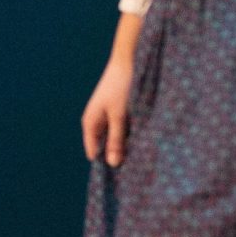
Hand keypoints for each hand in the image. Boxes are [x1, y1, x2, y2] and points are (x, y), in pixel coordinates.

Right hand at [81, 15, 141, 166]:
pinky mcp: (120, 112)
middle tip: (136, 166)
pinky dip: (132, 135)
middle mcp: (97, 122)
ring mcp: (108, 117)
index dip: (106, 164)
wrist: (129, 60)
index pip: (94, 153)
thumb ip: (116, 139)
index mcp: (90, 123)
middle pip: (105, 147)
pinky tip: (145, 139)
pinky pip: (124, 130)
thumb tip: (112, 164)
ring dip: (127, 144)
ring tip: (143, 154)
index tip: (123, 176)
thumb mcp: (120, 115)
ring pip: (116, 139)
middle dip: (118, 155)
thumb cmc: (121, 86)